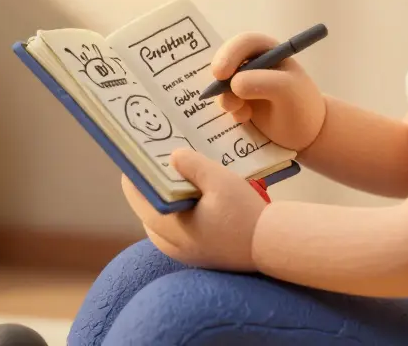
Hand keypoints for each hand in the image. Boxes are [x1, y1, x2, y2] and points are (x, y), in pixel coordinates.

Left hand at [122, 149, 264, 271]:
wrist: (272, 246)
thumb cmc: (245, 214)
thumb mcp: (221, 181)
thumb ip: (193, 165)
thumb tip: (172, 156)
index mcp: (168, 226)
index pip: (136, 195)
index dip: (136, 171)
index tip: (141, 151)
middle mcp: (169, 243)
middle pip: (147, 207)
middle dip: (152, 183)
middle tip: (162, 158)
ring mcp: (182, 252)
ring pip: (161, 219)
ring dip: (166, 197)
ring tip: (178, 174)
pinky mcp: (197, 255)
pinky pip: (176, 230)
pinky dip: (179, 211)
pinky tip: (195, 196)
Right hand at [211, 32, 326, 151]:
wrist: (306, 134)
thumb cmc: (302, 106)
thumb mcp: (287, 90)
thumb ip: (262, 82)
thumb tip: (234, 85)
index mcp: (269, 51)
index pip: (245, 43)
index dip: (229, 54)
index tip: (221, 74)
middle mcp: (255, 63)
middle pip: (227, 59)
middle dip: (220, 76)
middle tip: (215, 91)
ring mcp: (246, 82)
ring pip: (223, 83)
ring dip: (226, 97)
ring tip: (241, 111)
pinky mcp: (241, 101)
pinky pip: (225, 101)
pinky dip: (231, 110)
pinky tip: (245, 118)